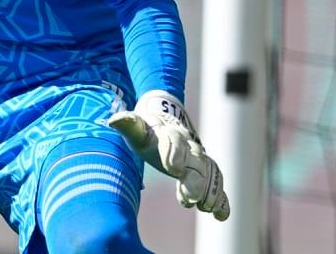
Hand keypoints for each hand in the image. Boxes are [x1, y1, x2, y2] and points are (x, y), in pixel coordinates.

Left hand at [107, 90, 229, 220]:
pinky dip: (221, 199)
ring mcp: (199, 160)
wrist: (168, 125)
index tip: (174, 169)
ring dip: (210, 190)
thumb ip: (128, 125)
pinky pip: (216, 184)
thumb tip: (114, 120)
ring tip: (205, 207)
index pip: (174, 141)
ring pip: (210, 172)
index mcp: (170, 134)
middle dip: (195, 180)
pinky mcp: (205, 173)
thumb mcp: (137, 129)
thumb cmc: (148, 132)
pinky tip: (221, 215)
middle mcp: (189, 147)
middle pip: (196, 161)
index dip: (175, 154)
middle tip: (192, 197)